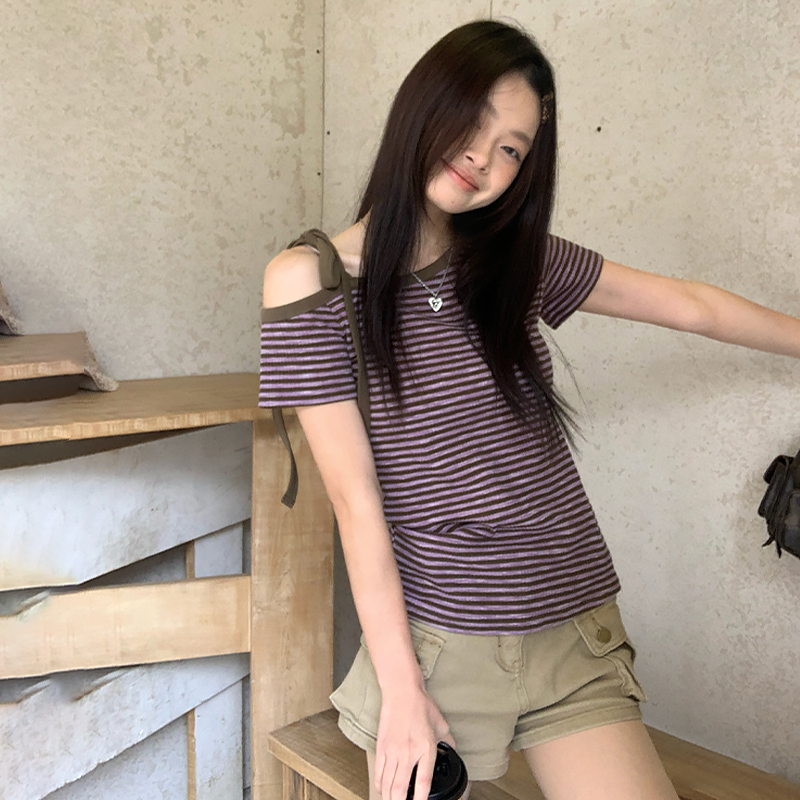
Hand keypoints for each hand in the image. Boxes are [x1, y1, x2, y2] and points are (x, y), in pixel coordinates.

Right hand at [374, 685, 454, 799]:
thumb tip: (452, 750)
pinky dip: (381, 785)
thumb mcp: (441, 724)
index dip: (420, 799)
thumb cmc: (421, 705)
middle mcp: (408, 753)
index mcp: (425, 748)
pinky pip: (378, 773)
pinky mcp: (381, 747)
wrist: (402, 691)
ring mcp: (392, 751)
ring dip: (390, 797)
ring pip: (387, 784)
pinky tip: (384, 789)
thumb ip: (447, 740)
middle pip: (399, 789)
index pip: (423, 782)